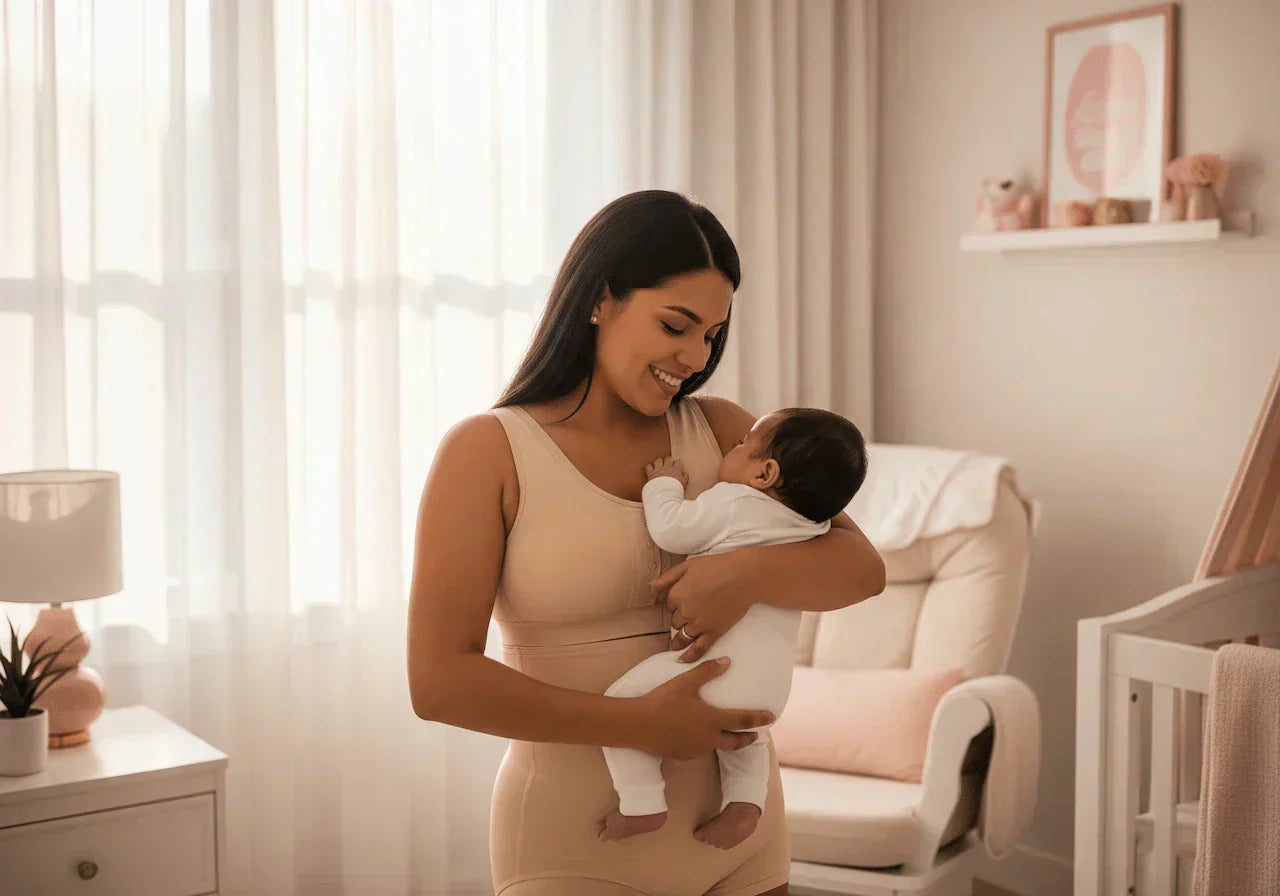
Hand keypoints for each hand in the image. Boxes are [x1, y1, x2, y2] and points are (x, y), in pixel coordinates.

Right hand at [631, 658, 774, 758]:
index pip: (743, 720)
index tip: (771, 717)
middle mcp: (708, 738)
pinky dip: (707, 744)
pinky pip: (700, 750)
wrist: (638, 725)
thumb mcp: (685, 682)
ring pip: (717, 746)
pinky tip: (700, 737)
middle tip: (757, 735)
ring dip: (727, 741)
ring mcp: (696, 749)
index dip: (759, 719)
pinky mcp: (683, 755)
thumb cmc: (662, 701)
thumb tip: (727, 662)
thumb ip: (707, 671)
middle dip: (748, 738)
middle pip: (735, 741)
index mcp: (712, 720)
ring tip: (729, 735)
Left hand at [644, 456, 687, 488]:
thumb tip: (685, 474)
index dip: (676, 463)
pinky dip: (649, 468)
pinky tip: (650, 470)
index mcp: (676, 470)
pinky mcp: (651, 474)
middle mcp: (667, 468)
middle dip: (668, 460)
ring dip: (658, 462)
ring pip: (658, 460)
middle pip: (668, 459)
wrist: (666, 494)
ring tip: (659, 465)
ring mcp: (658, 470)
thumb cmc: (676, 490)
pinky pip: (648, 467)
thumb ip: (685, 478)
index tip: (676, 464)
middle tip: (668, 463)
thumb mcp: (684, 484)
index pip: (677, 462)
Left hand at [650, 552, 753, 662]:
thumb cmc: (717, 566)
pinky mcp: (714, 632)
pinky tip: (683, 661)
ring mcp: (699, 624)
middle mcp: (685, 612)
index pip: (669, 605)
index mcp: (677, 595)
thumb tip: (650, 587)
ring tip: (674, 646)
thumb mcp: (688, 565)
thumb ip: (668, 577)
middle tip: (687, 618)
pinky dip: (690, 656)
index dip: (675, 604)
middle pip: (675, 621)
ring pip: (683, 637)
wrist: (744, 576)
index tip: (682, 602)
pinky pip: (699, 648)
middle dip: (679, 620)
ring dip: (678, 641)